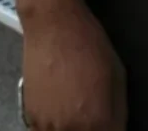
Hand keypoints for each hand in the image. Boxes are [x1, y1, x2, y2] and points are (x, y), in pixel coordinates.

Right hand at [20, 5, 127, 129]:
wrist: (54, 28)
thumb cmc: (88, 46)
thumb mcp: (118, 78)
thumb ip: (117, 112)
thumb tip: (116, 126)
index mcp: (97, 121)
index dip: (111, 130)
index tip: (110, 124)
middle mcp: (70, 129)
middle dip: (92, 129)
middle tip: (93, 117)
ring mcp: (47, 126)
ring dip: (72, 128)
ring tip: (76, 111)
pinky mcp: (30, 118)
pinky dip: (54, 126)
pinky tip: (61, 111)